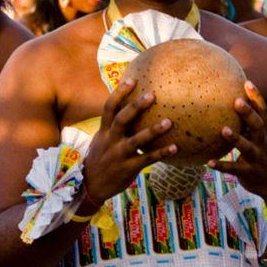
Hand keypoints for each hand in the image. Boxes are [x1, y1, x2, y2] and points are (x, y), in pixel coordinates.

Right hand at [82, 78, 175, 204]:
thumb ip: (112, 127)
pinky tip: (175, 147)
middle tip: (152, 95)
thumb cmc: (100, 159)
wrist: (91, 186)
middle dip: (136, 106)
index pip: (109, 107)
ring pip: (137, 140)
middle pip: (122, 119)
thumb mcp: (101, 140)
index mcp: (104, 131)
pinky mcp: (128, 168)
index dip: (119, 93)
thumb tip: (128, 110)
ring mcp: (119, 155)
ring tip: (169, 121)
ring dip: (153, 131)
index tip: (132, 80)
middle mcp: (110, 140)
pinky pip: (147, 159)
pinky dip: (161, 153)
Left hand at [208, 81, 266, 199]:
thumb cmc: (264, 156)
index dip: (256, 98)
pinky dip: (222, 166)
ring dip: (236, 138)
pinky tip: (209, 162)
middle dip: (249, 113)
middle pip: (258, 126)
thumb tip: (233, 103)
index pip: (263, 112)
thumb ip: (249, 125)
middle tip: (236, 101)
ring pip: (247, 147)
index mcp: (264, 133)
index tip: (247, 83)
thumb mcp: (261, 139)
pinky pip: (234, 169)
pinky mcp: (249, 173)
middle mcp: (263, 144)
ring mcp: (257, 159)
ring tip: (223, 130)